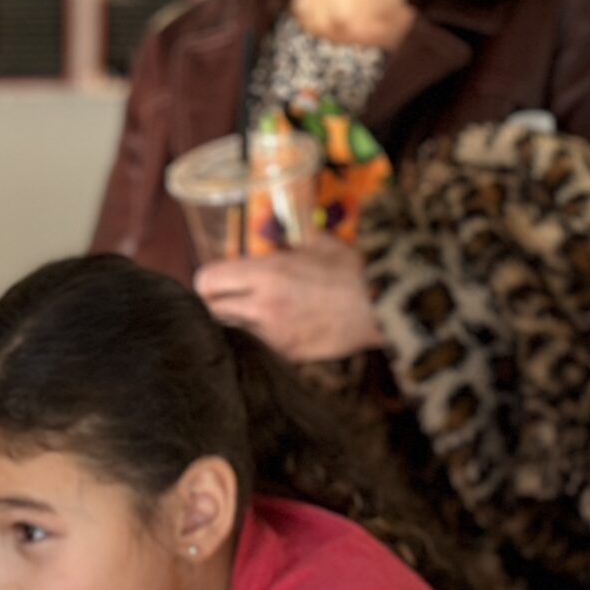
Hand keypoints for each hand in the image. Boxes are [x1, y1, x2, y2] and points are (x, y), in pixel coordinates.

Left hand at [193, 236, 382, 363]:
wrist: (382, 307)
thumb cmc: (354, 272)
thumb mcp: (320, 242)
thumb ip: (291, 239)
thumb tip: (277, 233)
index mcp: (266, 273)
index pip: (207, 281)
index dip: (207, 282)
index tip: (218, 281)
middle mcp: (262, 306)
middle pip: (211, 311)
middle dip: (214, 305)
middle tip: (227, 301)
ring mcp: (272, 335)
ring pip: (229, 334)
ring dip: (232, 326)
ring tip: (247, 318)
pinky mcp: (286, 356)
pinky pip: (255, 350)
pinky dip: (255, 343)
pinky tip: (268, 334)